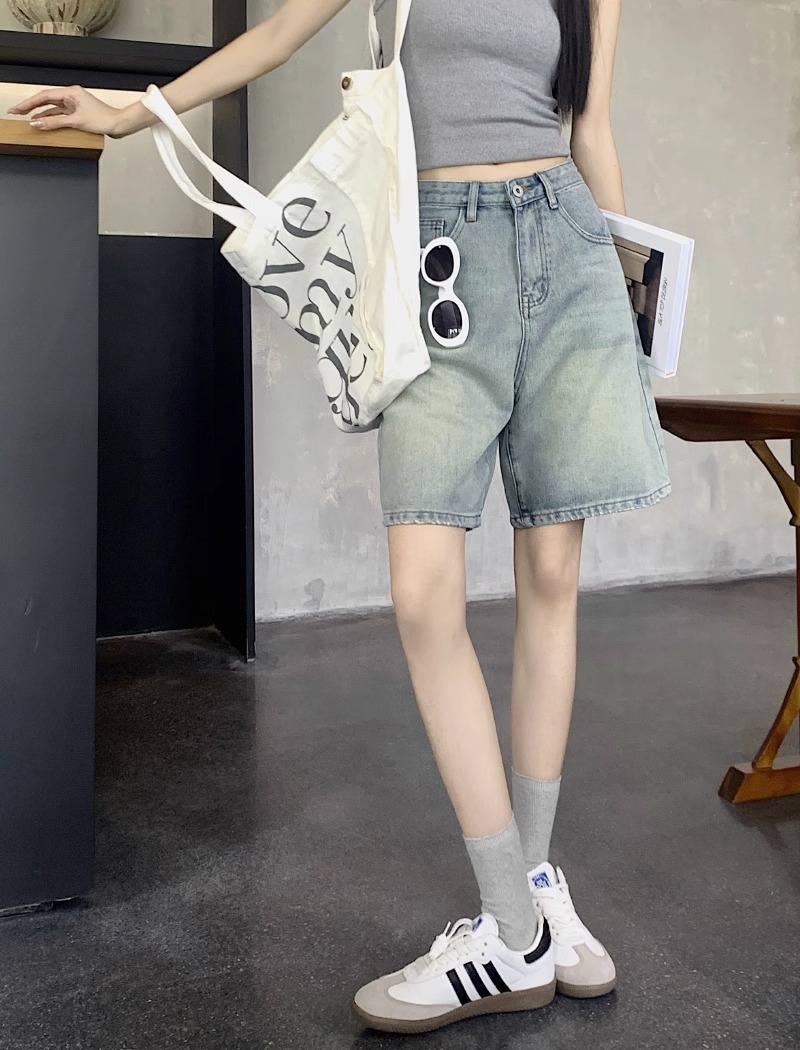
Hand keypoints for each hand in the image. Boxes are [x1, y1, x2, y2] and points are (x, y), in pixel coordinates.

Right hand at [8, 85, 124, 137]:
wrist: (119, 124)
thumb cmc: (105, 119)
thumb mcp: (77, 121)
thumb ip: (56, 122)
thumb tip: (39, 123)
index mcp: (71, 92)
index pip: (44, 96)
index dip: (29, 102)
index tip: (18, 108)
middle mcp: (72, 96)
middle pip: (46, 100)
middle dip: (31, 106)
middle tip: (17, 111)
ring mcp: (74, 105)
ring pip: (52, 108)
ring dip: (40, 113)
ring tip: (27, 118)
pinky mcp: (78, 113)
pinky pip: (60, 114)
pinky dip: (51, 119)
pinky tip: (44, 123)